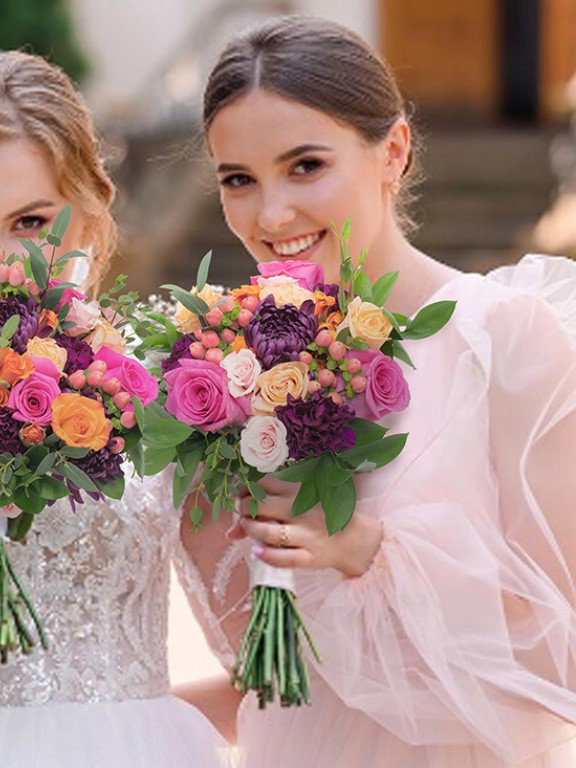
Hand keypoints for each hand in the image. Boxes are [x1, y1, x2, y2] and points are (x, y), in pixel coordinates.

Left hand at [230, 477, 382, 577]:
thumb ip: (269, 502)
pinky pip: (284, 559)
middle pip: (260, 506)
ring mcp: (306, 535)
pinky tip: (257, 551)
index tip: (242, 494)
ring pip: (267, 532)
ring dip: (250, 529)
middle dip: (243, 508)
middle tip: (244, 512)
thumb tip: (231, 524)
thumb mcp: (301, 500)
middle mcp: (301, 511)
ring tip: (248, 527)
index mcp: (300, 490)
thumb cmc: (321, 514)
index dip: (245, 488)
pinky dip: (267, 556)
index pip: (263, 483)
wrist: (354, 538)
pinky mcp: (310, 557)